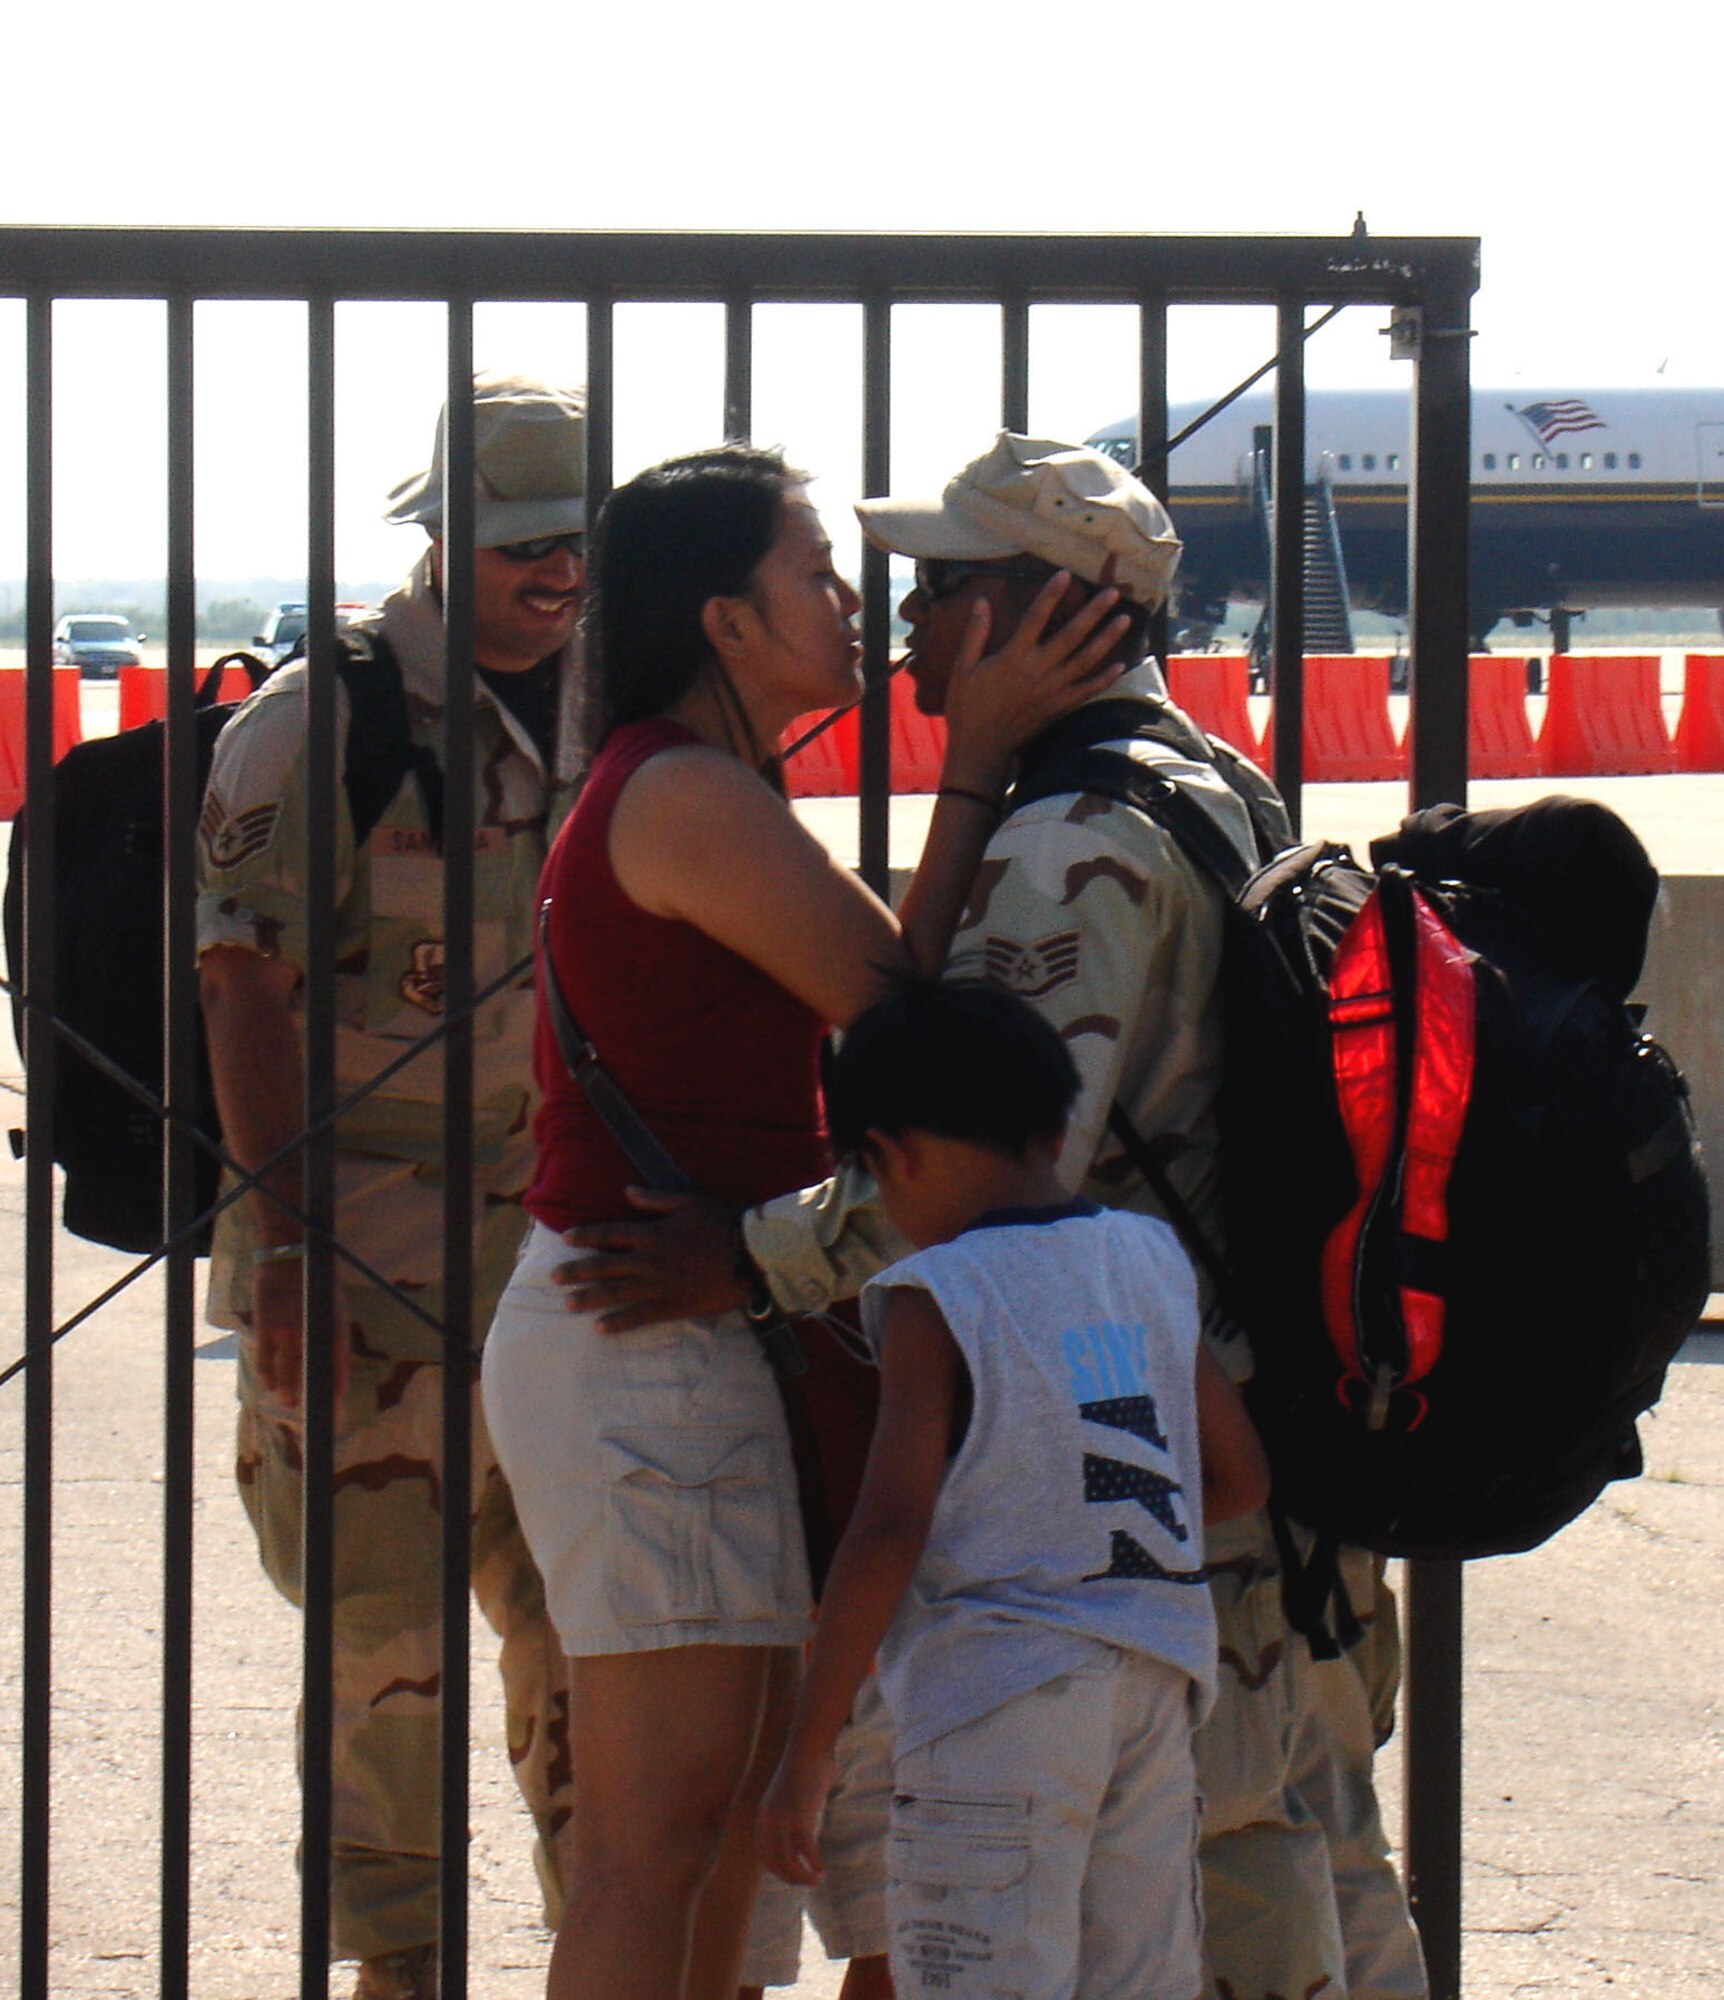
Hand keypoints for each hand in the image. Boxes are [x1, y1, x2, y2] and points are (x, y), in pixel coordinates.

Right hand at [250, 1257, 350, 1407]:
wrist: (290, 1257)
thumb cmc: (316, 1283)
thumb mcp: (336, 1306)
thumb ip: (335, 1334)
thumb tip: (334, 1362)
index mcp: (336, 1327)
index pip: (339, 1369)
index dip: (336, 1391)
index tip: (335, 1409)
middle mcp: (314, 1334)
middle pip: (311, 1377)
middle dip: (309, 1398)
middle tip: (305, 1410)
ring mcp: (289, 1332)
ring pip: (287, 1375)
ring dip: (287, 1393)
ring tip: (287, 1401)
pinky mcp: (267, 1328)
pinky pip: (266, 1362)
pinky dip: (267, 1378)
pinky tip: (268, 1385)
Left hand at [556, 1188, 745, 1332]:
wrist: (748, 1254)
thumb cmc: (721, 1223)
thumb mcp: (688, 1202)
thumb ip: (655, 1199)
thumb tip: (627, 1191)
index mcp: (652, 1233)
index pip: (610, 1234)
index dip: (586, 1235)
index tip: (566, 1239)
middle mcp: (648, 1260)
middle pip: (604, 1266)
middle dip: (577, 1271)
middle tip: (554, 1278)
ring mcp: (658, 1285)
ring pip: (615, 1293)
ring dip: (589, 1299)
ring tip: (568, 1305)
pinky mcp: (671, 1306)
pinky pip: (639, 1316)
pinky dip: (618, 1323)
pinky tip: (600, 1329)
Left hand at [758, 1744, 834, 1885]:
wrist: (808, 1748)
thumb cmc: (803, 1768)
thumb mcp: (789, 1795)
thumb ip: (790, 1814)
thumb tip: (800, 1825)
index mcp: (763, 1817)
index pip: (764, 1857)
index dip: (779, 1871)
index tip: (795, 1874)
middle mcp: (768, 1822)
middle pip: (775, 1864)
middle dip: (792, 1878)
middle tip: (808, 1881)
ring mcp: (783, 1820)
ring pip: (789, 1863)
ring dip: (803, 1877)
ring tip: (817, 1879)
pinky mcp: (801, 1817)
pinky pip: (806, 1851)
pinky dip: (813, 1865)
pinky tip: (822, 1870)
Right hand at [940, 571, 1130, 793]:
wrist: (981, 748)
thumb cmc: (967, 706)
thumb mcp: (962, 668)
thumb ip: (975, 634)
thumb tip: (982, 601)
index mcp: (1013, 657)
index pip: (1036, 618)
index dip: (1051, 595)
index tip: (1066, 575)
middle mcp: (1038, 670)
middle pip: (1072, 635)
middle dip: (1094, 612)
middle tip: (1113, 593)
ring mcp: (1052, 690)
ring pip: (1086, 660)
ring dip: (1107, 639)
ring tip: (1125, 620)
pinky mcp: (1059, 707)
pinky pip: (1087, 690)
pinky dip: (1105, 678)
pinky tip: (1121, 665)